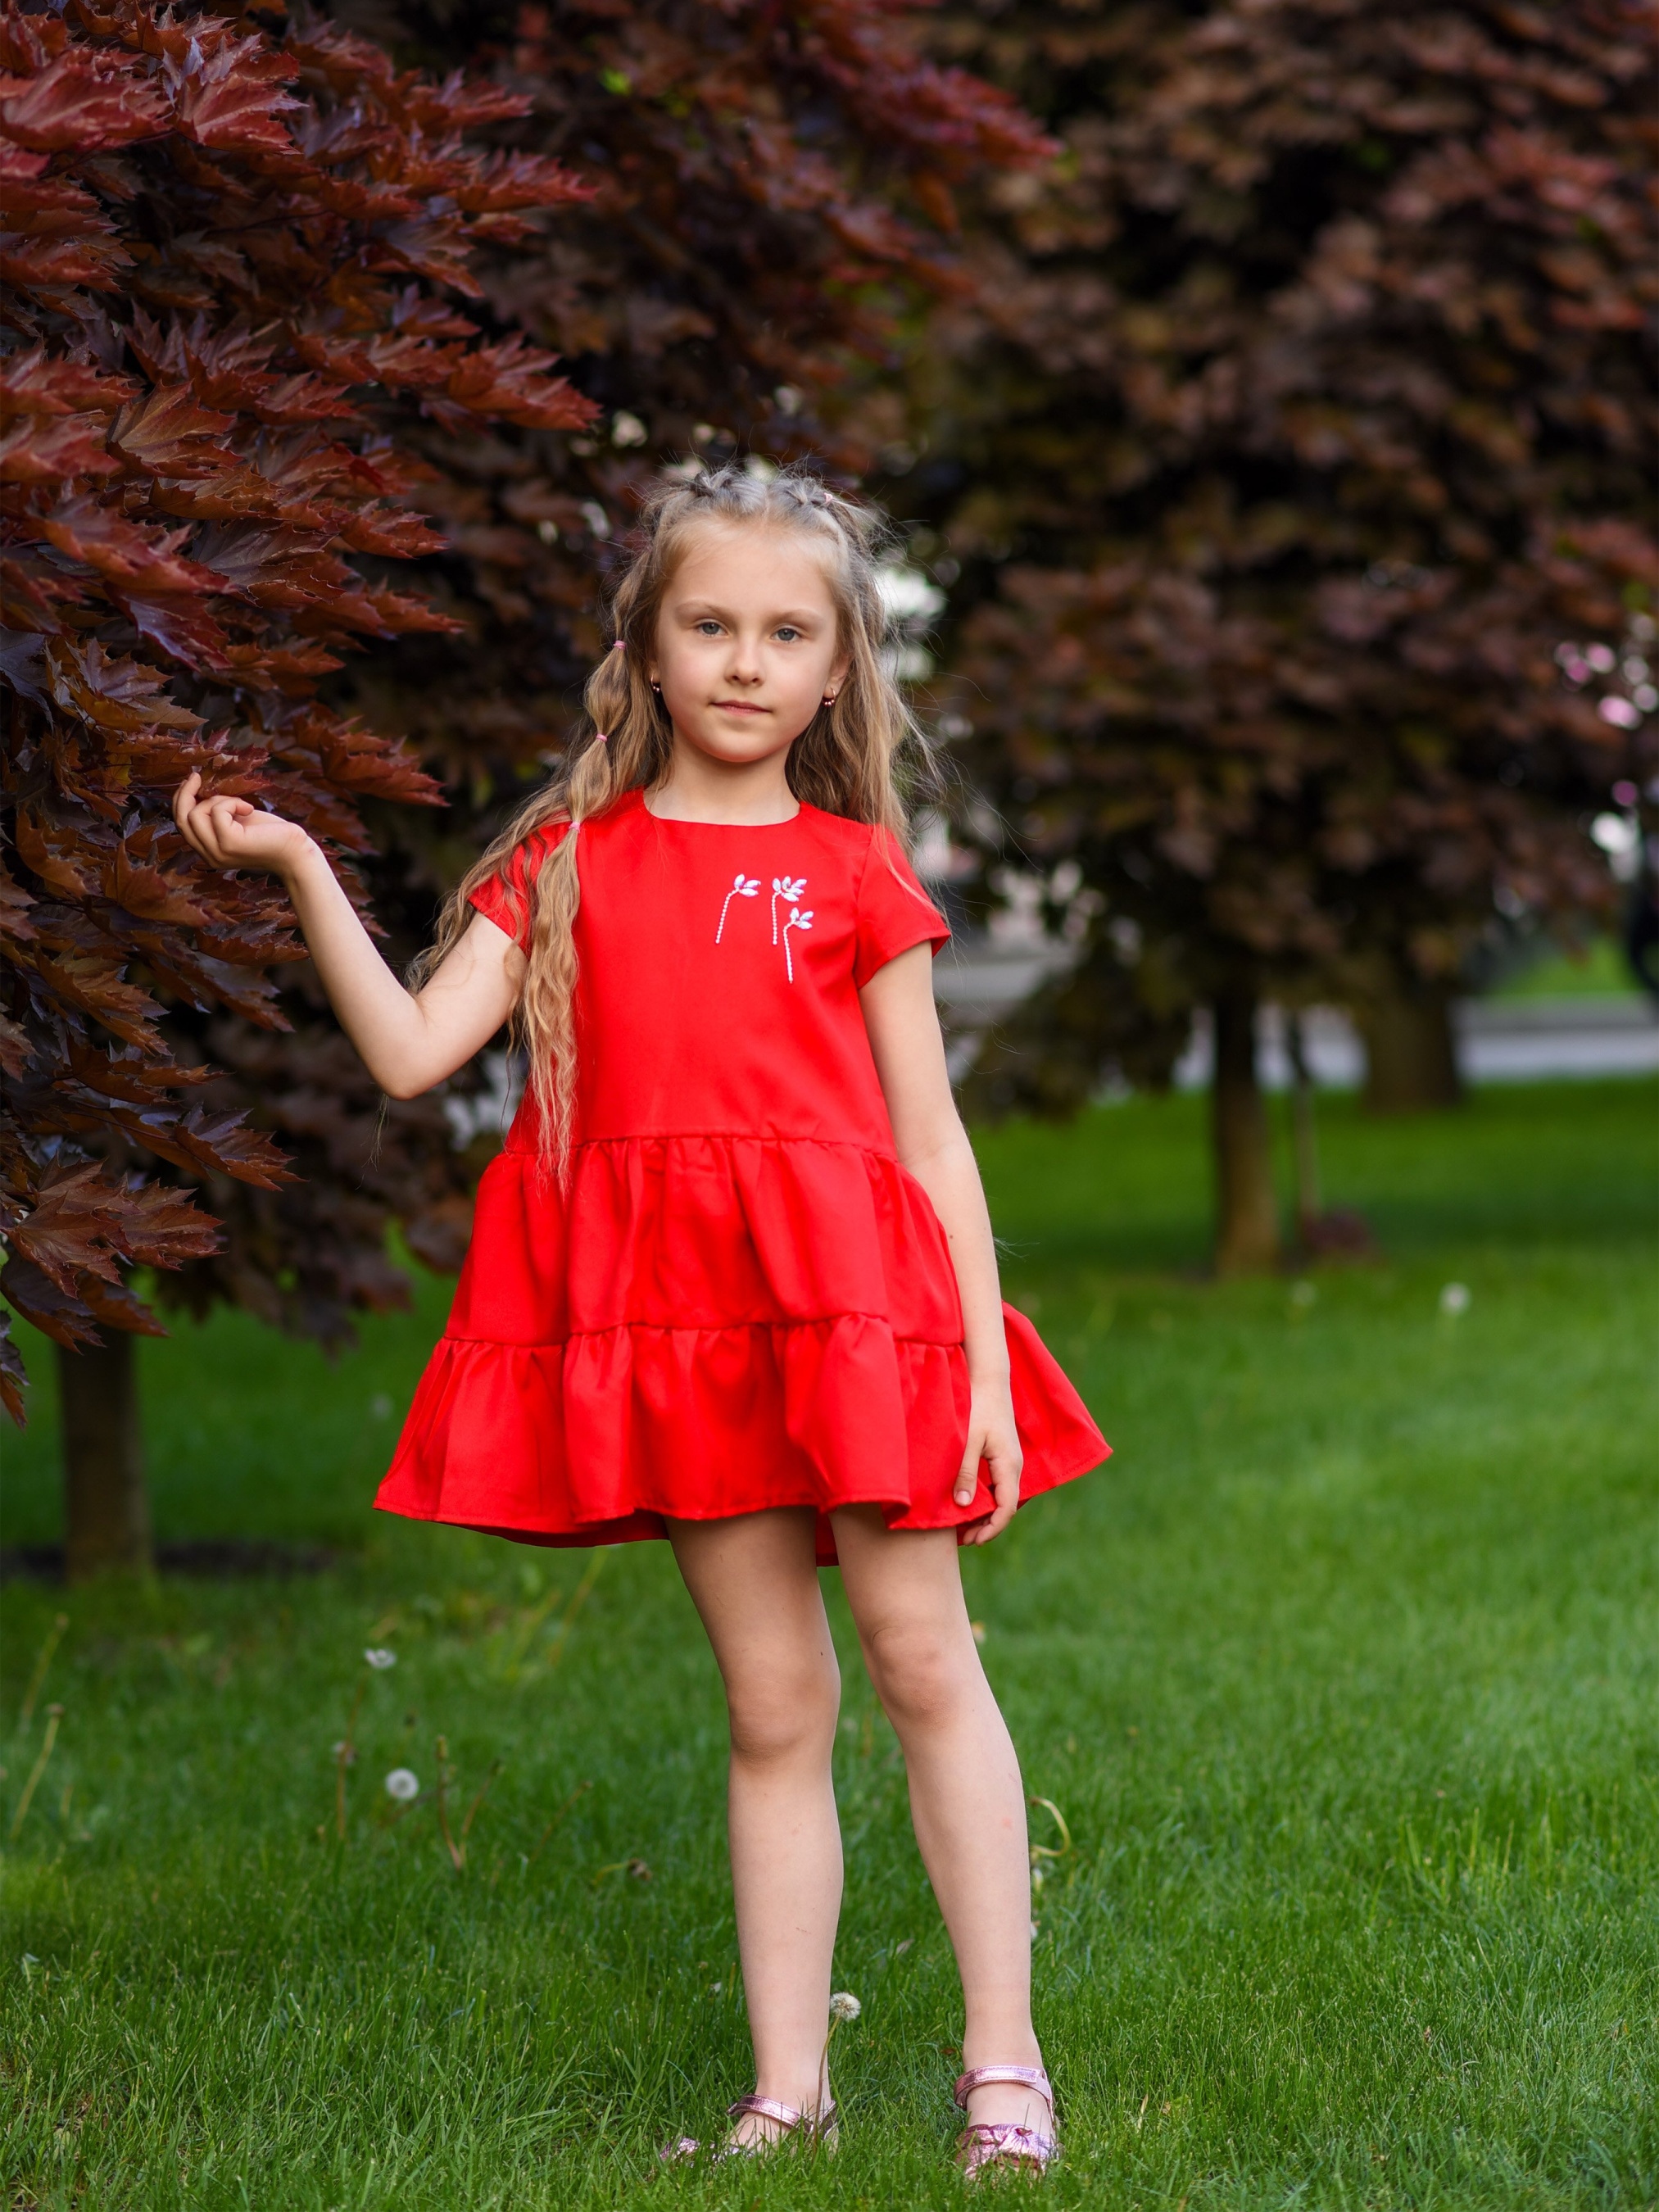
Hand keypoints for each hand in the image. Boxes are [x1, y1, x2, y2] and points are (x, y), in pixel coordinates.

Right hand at [173, 770, 314, 880]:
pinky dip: (231, 802)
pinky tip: (249, 808)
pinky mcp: (230, 844)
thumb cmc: (269, 834)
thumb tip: (195, 789)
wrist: (295, 851)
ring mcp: (217, 852)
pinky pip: (217, 811)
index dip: (180, 800)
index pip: (180, 825)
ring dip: (215, 800)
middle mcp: (209, 856)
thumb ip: (215, 813)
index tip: (191, 781)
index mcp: (208, 851)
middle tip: (197, 776)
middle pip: (181, 820)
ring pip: (194, 815)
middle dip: (185, 794)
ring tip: (239, 803)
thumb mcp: (236, 820)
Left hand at [953, 1376, 1022, 1544]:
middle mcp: (1014, 1467)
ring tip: (963, 1528)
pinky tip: (968, 1503)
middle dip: (986, 1526)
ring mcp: (1010, 1461)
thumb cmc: (977, 1408)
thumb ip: (966, 1473)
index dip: (992, 1528)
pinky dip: (985, 1499)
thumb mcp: (968, 1442)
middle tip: (963, 1541)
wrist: (989, 1381)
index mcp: (1009, 1466)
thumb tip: (964, 1506)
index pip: (1006, 1508)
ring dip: (985, 1514)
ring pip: (1002, 1497)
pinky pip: (998, 1486)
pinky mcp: (1003, 1455)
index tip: (974, 1541)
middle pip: (1005, 1507)